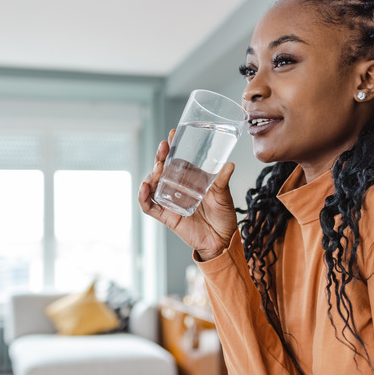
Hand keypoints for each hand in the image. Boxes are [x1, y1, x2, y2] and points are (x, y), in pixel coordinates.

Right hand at [138, 129, 238, 260]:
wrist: (222, 240)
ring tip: (158, 167)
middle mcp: (177, 188)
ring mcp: (170, 201)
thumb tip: (229, 164)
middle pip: (162, 170)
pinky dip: (143, 197)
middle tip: (163, 147)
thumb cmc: (224, 216)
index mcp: (190, 179)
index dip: (173, 147)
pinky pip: (149, 206)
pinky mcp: (166, 216)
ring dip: (152, 174)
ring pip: (153, 185)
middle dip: (160, 157)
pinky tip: (144, 187)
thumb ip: (223, 181)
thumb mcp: (224, 195)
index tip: (173, 134)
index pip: (177, 160)